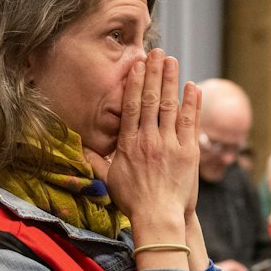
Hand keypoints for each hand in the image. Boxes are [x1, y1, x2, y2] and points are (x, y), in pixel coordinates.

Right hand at [95, 50, 200, 232]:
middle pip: (150, 100)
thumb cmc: (133, 202)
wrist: (158, 219)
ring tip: (172, 61)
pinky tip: (192, 86)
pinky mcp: (188, 153)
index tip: (137, 65)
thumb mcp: (109, 180)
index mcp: (129, 144)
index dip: (135, 82)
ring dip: (171, 81)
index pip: (131, 106)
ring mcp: (170, 145)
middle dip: (154, 73)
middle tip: (157, 52)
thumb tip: (78, 147)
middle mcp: (148, 140)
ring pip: (170, 106)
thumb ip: (95, 160)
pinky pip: (190, 122)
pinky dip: (191, 103)